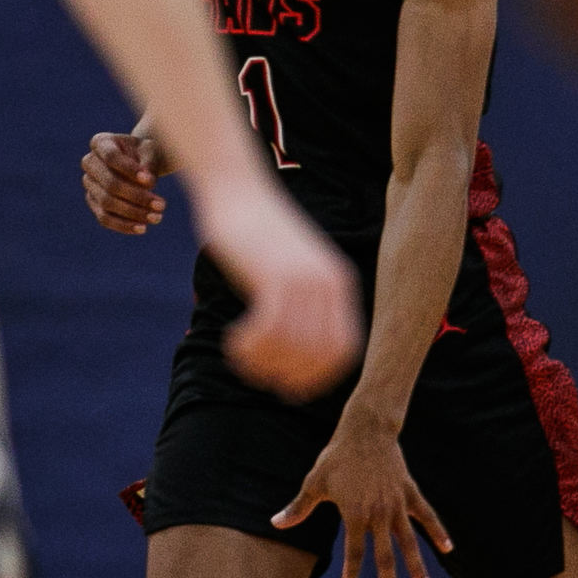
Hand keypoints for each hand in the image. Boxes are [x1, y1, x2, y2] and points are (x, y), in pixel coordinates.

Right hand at [82, 130, 168, 233]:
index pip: (111, 157)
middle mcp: (89, 162)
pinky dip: (123, 225)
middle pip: (110, 183)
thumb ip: (148, 164)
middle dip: (137, 197)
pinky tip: (142, 228)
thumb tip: (147, 183)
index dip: (130, 170)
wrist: (142, 161)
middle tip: (162, 205)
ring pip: (107, 203)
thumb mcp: (151, 151)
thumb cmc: (146, 152)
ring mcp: (89, 183)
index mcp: (101, 142)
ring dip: (133, 213)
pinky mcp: (93, 202)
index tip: (151, 181)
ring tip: (157, 217)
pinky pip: (105, 218)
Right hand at [193, 182, 361, 399]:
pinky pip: (270, 330)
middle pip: (318, 355)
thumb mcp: (294, 268)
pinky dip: (250, 346)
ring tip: (240, 356)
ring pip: (293, 347)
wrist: (238, 190)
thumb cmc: (258, 234)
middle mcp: (329, 284)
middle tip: (256, 372)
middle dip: (286, 374)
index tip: (289, 387)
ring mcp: (304, 279)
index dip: (318, 377)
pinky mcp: (275, 275)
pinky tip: (233, 340)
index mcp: (339, 284)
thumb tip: (296, 351)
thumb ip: (304, 303)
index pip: (345, 351)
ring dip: (262, 362)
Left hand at [280, 411, 455, 577]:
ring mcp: (397, 504)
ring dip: (417, 566)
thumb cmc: (337, 457)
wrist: (366, 431)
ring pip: (409, 541)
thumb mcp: (315, 482)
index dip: (353, 568)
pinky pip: (426, 515)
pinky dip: (437, 531)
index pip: (354, 549)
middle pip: (385, 554)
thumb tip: (275, 523)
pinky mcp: (409, 492)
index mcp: (355, 513)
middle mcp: (379, 513)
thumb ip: (299, 508)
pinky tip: (448, 548)